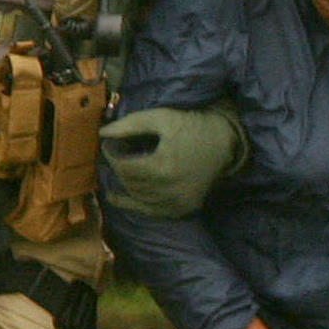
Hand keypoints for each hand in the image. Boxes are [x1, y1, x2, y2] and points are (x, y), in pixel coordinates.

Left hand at [99, 101, 247, 218]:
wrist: (226, 142)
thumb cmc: (192, 125)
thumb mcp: (160, 118)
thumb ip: (129, 125)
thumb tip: (102, 133)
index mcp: (161, 166)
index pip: (122, 167)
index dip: (111, 155)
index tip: (108, 145)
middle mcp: (168, 189)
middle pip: (129, 183)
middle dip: (117, 168)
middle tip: (115, 154)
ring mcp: (176, 202)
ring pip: (137, 198)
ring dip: (125, 184)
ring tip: (121, 169)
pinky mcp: (183, 209)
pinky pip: (150, 211)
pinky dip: (133, 204)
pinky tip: (116, 197)